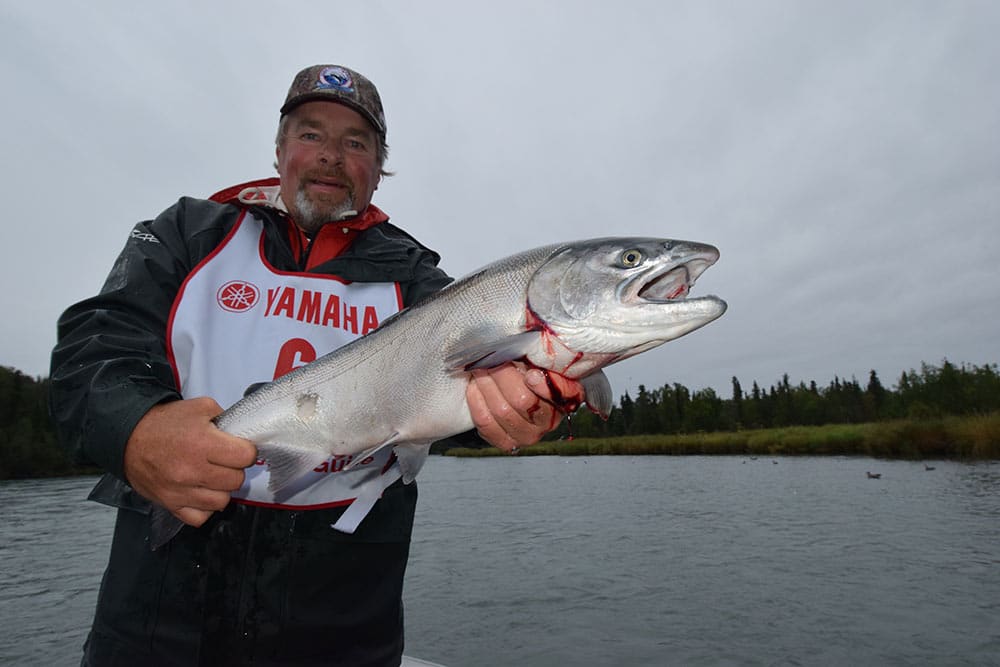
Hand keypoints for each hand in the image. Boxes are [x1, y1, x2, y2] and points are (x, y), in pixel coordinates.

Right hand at [123, 397, 257, 527]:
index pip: (246, 456)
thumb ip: (225, 418)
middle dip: (234, 469)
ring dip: (221, 490)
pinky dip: (204, 508)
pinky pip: (200, 517)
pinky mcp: (171, 505)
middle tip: (223, 462)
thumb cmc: (164, 423)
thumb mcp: (199, 407)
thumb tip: (242, 433)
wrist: (128, 438)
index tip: (238, 449)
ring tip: (212, 477)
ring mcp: (180, 491)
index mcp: (202, 443)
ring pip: (222, 502)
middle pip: (236, 480)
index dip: (246, 451)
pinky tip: (200, 492)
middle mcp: (192, 470)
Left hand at [465, 362, 583, 451]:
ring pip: (501, 410)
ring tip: (481, 369)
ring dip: (486, 384)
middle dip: (501, 375)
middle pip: (521, 400)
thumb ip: (544, 361)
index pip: (558, 395)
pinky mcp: (507, 442)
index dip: (543, 386)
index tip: (531, 374)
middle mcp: (548, 423)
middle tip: (492, 359)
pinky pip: (485, 422)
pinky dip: (476, 401)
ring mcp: (527, 436)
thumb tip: (532, 369)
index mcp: (565, 400)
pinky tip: (475, 387)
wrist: (518, 391)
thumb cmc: (533, 371)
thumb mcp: (545, 362)